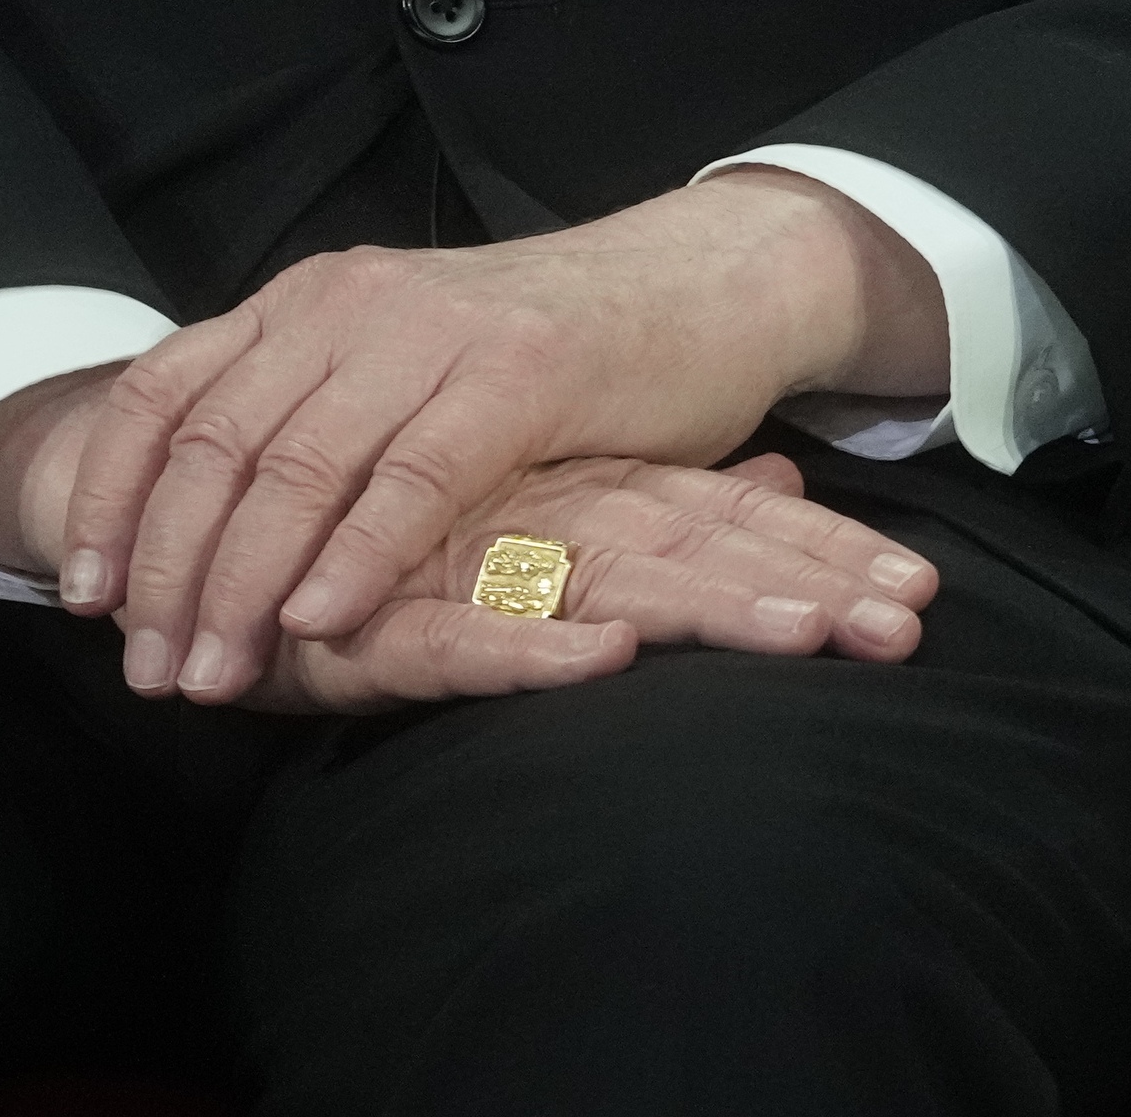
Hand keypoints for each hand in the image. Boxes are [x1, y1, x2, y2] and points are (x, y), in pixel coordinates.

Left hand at [51, 174, 947, 704]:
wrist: (704, 284)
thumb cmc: (551, 350)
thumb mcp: (402, 363)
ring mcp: (437, 333)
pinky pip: (411, 478)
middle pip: (216, 446)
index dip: (111, 501)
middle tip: (155, 673)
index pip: (164, 395)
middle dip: (169, 573)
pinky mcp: (522, 374)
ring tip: (219, 672)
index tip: (88, 600)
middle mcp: (354, 303)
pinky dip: (355, 557)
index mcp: (312, 299)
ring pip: (298, 468)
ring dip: (243, 585)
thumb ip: (312, 414)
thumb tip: (193, 528)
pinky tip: (321, 622)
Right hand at [229, 451, 940, 714]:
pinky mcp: (376, 610)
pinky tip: (603, 657)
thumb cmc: (397, 523)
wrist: (208, 492)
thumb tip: (774, 473)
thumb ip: (662, 502)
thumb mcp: (548, 515)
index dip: (825, 556)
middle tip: (908, 624)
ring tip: (816, 637)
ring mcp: (466, 551)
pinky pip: (461, 633)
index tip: (922, 601)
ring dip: (716, 610)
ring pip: (610, 577)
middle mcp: (542, 508)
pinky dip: (531, 647)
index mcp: (590, 491)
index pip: (732, 521)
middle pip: (702, 544)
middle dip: (808, 586)